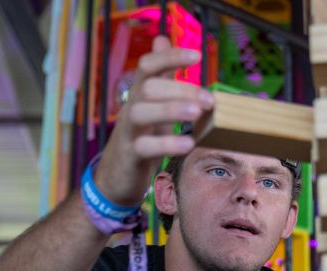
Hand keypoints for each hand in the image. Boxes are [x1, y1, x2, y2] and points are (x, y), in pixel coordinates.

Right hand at [95, 36, 213, 205]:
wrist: (116, 176)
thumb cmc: (142, 135)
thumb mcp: (153, 103)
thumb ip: (161, 74)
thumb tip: (163, 38)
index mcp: (140, 94)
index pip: (149, 66)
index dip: (170, 58)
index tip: (197, 56)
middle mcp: (131, 108)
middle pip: (148, 88)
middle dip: (180, 90)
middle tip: (210, 100)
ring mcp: (129, 132)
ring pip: (141, 113)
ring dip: (170, 110)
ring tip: (197, 112)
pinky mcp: (130, 155)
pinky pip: (145, 147)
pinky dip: (167, 144)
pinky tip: (188, 143)